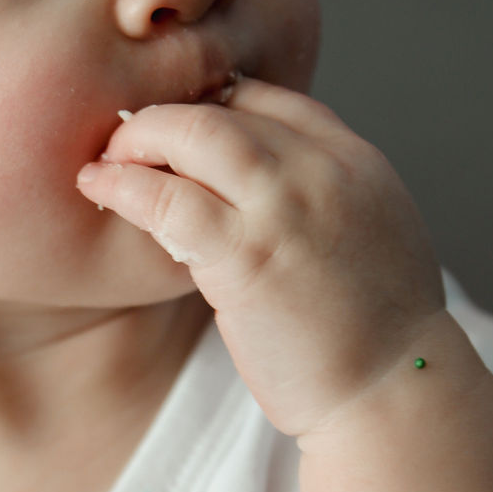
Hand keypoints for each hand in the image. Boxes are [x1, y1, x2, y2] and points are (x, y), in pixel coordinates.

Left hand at [77, 79, 445, 436]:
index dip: (212, 105)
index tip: (177, 132)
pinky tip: (98, 190)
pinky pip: (168, 199)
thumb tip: (269, 188)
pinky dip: (123, 186)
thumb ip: (324, 198)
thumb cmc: (374, 333)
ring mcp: (284, 210)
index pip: (269, 99)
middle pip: (225, 108)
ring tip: (105, 164)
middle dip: (164, 117)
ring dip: (138, 141)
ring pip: (193, 135)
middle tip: (126, 144)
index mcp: (356, 162)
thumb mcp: (373, 234)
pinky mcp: (245, 257)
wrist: (394, 392)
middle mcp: (322, 171)